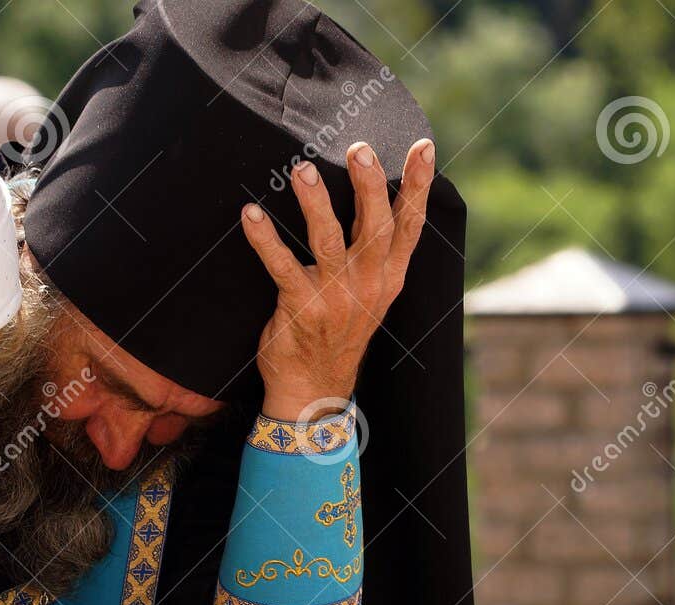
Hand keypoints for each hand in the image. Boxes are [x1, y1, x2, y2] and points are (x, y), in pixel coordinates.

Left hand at [241, 139, 434, 421]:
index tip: (423, 148)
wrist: (315, 388)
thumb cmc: (338, 330)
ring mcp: (334, 297)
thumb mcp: (371, 294)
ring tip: (303, 170)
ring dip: (316, 204)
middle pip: (374, 227)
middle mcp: (367, 284)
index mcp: (389, 276)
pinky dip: (264, 239)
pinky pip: (281, 267)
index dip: (417, 186)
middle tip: (359, 149)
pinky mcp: (301, 308)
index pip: (410, 226)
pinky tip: (250, 215)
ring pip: (328, 242)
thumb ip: (375, 253)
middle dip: (369, 186)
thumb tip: (373, 195)